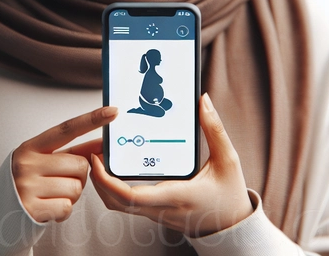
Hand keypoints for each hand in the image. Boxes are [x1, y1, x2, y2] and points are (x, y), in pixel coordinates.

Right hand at [12, 106, 117, 222]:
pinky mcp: (31, 209)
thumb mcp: (42, 162)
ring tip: (53, 195)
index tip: (112, 111)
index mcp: (31, 147)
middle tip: (62, 181)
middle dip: (80, 176)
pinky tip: (48, 207)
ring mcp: (27, 186)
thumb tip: (102, 146)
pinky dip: (63, 210)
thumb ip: (70, 153)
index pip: (67, 129)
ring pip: (77, 188)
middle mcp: (27, 163)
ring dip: (72, 195)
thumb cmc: (26, 184)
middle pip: (80, 164)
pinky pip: (67, 207)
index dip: (92, 119)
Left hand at [90, 93, 252, 236]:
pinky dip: (116, 189)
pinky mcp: (156, 213)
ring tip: (103, 157)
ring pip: (119, 206)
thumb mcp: (228, 160)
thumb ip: (214, 129)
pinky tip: (120, 168)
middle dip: (98, 179)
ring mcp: (157, 214)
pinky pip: (129, 205)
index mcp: (175, 196)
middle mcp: (162, 209)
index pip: (129, 196)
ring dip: (105, 185)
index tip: (97, 158)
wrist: (234, 228)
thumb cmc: (230, 196)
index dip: (106, 180)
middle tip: (94, 152)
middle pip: (115, 202)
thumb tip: (203, 101)